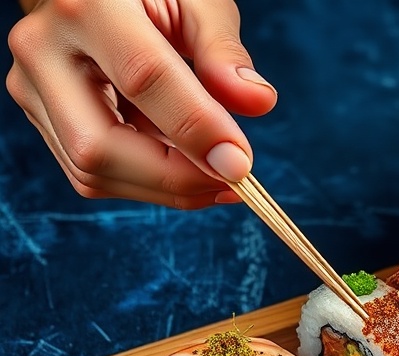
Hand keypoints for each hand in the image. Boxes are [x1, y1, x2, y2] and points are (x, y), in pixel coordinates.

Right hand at [6, 0, 276, 208]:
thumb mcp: (198, 1)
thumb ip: (224, 50)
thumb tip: (259, 102)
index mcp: (87, 4)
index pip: (143, 78)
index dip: (196, 128)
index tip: (241, 164)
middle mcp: (45, 49)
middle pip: (99, 144)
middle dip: (176, 178)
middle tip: (235, 182)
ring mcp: (34, 89)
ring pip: (93, 172)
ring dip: (167, 188)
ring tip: (219, 177)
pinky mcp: (42, 118)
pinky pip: (94, 174)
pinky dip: (150, 183)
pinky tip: (191, 172)